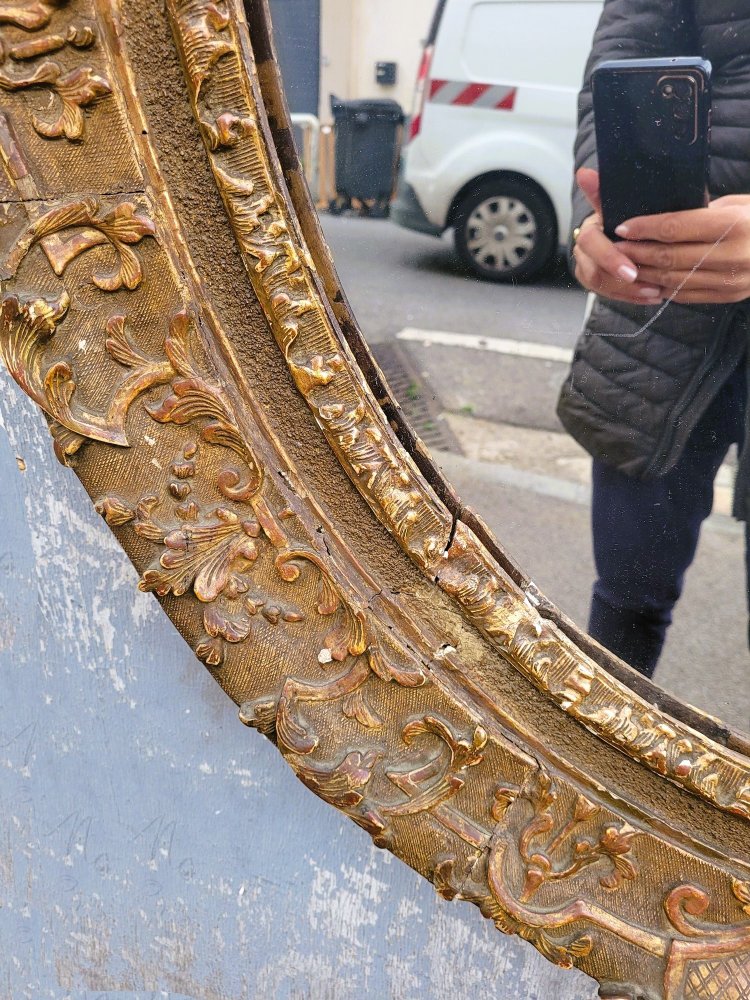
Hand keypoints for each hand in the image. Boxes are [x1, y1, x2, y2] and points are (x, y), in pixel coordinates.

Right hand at [572, 168, 665, 304]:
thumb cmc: (632, 213)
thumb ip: (603, 191)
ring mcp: (587, 268)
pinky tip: (652, 295)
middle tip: (651, 287)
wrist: (634, 228)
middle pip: (593, 272)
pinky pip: (609, 295)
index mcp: (590, 229)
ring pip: (601, 286)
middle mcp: (583, 250)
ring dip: (629, 292)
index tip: (632, 271)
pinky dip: (631, 297)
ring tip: (656, 292)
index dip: (610, 258)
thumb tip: (584, 173)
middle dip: (622, 283)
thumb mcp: (623, 202)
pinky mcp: (597, 282)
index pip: (591, 244)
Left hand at [617, 195, 749, 303]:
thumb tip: (660, 219)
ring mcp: (730, 280)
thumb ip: (701, 213)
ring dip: (644, 274)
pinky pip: (686, 295)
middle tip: (616, 247)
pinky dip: (662, 289)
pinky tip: (646, 281)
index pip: (675, 227)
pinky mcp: (728, 296)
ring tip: (625, 265)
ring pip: (673, 280)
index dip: (644, 227)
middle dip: (637, 252)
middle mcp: (731, 255)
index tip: (622, 226)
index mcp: (733, 224)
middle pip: (669, 256)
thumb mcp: (737, 204)